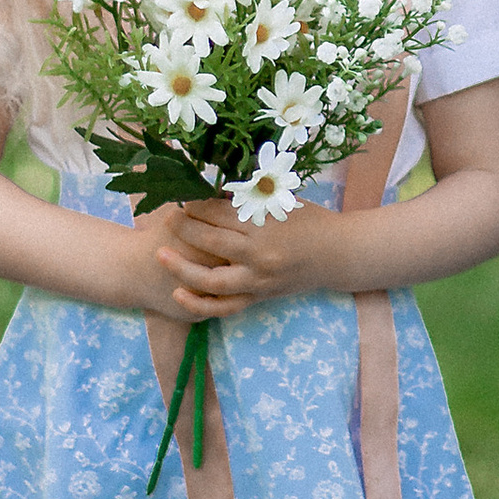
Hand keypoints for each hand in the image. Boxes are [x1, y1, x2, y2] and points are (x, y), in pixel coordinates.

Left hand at [130, 196, 350, 321]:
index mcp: (265, 225)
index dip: (196, 204)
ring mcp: (258, 280)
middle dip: (184, 227)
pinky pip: (225, 306)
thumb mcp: (281, 202)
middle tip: (168, 217)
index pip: (219, 213)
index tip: (182, 197)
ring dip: (182, 268)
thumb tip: (211, 192)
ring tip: (160, 255)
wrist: (338, 254)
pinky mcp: (259, 297)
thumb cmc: (310, 220)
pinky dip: (199, 303)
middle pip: (210, 241)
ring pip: (211, 279)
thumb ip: (248, 200)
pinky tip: (179, 293)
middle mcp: (260, 255)